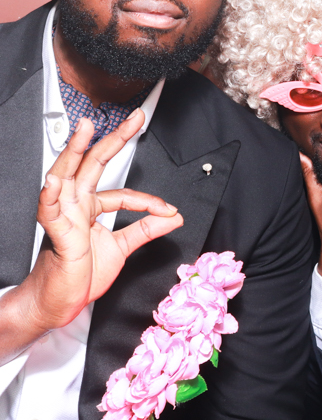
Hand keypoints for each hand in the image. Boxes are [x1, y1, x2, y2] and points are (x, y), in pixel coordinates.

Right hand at [12, 112, 183, 335]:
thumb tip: (174, 216)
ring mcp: (64, 218)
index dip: (147, 200)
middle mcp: (76, 207)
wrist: (61, 302)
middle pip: (93, 165)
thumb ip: (146, 229)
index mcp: (90, 208)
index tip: (168, 210)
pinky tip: (54, 181)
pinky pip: (50, 213)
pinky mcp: (57, 236)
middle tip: (134, 117)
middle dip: (114, 139)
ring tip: (84, 129)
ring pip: (67, 177)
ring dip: (75, 152)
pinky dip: (51, 196)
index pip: (122, 193)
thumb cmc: (81, 275)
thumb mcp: (123, 248)